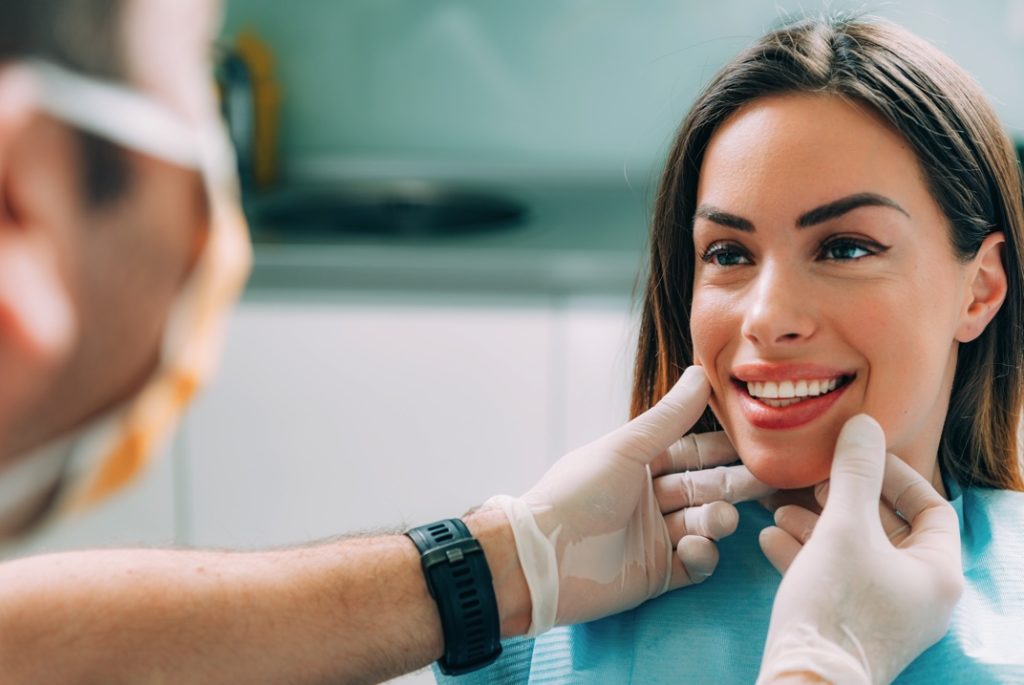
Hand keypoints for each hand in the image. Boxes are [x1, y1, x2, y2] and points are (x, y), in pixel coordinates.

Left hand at [485, 366, 772, 635]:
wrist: (542, 559)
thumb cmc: (576, 494)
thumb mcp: (625, 449)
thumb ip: (668, 418)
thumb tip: (701, 373)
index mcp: (638, 464)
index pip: (691, 452)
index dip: (722, 448)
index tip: (756, 442)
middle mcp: (648, 499)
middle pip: (704, 488)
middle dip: (733, 484)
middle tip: (768, 480)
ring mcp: (654, 538)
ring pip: (703, 524)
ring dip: (716, 520)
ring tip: (717, 520)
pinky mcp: (656, 574)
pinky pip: (694, 564)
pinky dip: (702, 555)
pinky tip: (695, 548)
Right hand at [756, 415, 962, 684]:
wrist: (804, 680)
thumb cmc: (836, 604)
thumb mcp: (843, 527)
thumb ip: (854, 473)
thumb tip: (863, 424)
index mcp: (936, 572)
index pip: (931, 508)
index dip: (895, 475)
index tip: (856, 458)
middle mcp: (918, 594)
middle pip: (887, 528)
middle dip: (844, 499)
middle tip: (814, 481)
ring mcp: (883, 612)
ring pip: (854, 552)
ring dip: (817, 525)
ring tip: (780, 507)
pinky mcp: (849, 624)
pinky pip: (834, 578)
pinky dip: (806, 554)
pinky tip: (770, 538)